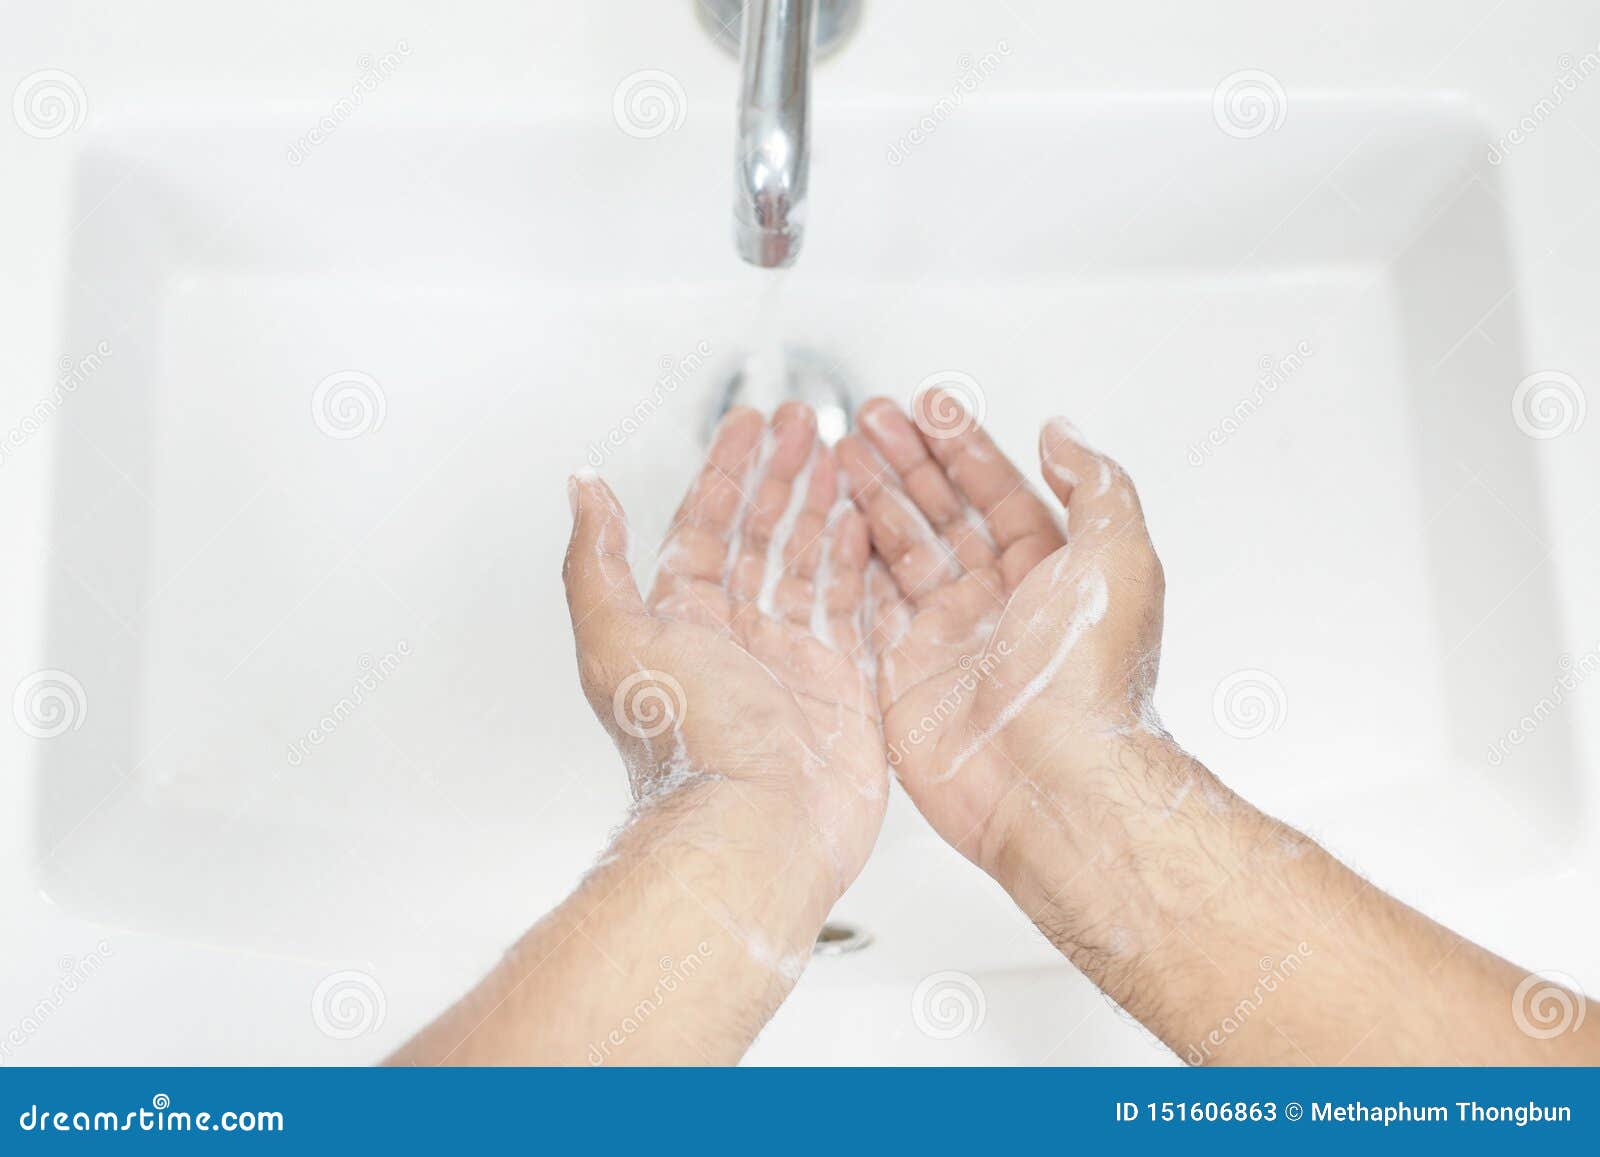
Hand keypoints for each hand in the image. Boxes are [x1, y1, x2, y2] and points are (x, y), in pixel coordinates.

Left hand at [565, 402, 885, 909]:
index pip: (705, 524)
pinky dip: (862, 563)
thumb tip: (582, 491)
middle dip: (781, 473)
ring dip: (823, 506)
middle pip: (762, 533)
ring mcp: (791, 658)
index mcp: (682, 619)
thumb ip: (596, 560)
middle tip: (804, 423)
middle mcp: (737, 634)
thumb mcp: (617, 637)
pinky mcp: (841, 685)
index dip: (726, 470)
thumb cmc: (688, 744)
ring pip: (809, 561)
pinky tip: (870, 526)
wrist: (757, 825)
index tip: (747, 425)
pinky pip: (854, 608)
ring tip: (843, 458)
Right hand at [837, 394, 1172, 876]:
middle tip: (872, 418)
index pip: (998, 493)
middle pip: (942, 513)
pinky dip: (847, 562)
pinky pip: (868, 606)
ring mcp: (947, 639)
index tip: (932, 406)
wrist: (1051, 782)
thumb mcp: (1119, 557)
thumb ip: (1094, 485)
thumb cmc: (1090, 682)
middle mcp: (997, 604)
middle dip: (906, 461)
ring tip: (840, 451)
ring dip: (872, 497)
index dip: (964, 446)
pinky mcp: (903, 675)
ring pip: (900, 550)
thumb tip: (1064, 434)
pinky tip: (829, 523)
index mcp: (1049, 574)